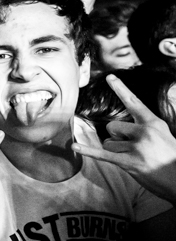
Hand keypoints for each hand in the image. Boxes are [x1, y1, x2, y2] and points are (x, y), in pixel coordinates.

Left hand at [72, 74, 175, 202]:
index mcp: (154, 123)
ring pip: (108, 144)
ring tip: (134, 159)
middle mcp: (144, 132)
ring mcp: (137, 147)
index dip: (121, 90)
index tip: (109, 77)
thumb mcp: (164, 136)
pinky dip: (88, 151)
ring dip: (115, 152)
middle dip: (116, 137)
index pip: (134, 103)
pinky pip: (102, 154)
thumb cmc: (170, 159)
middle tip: (133, 149)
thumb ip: (144, 128)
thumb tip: (117, 129)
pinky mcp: (129, 162)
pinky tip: (74, 147)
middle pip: (112, 127)